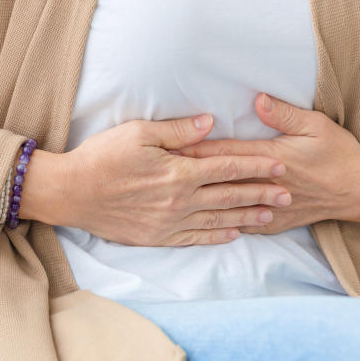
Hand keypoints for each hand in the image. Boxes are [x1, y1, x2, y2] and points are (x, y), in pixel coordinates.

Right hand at [61, 113, 293, 245]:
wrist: (70, 192)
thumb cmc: (102, 157)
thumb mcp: (138, 133)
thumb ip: (178, 130)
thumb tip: (211, 122)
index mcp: (179, 172)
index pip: (228, 167)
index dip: (257, 166)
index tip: (280, 165)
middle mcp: (180, 201)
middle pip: (230, 195)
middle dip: (262, 193)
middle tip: (289, 194)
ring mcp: (170, 222)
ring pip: (219, 219)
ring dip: (247, 217)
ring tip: (271, 216)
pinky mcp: (158, 237)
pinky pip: (196, 237)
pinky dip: (218, 235)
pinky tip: (235, 233)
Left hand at [169, 92, 359, 233]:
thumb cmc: (338, 152)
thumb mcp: (316, 124)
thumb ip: (284, 114)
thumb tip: (257, 99)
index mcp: (273, 157)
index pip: (226, 153)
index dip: (197, 150)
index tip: (170, 147)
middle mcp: (267, 184)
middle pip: (220, 180)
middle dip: (189, 176)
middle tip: (159, 174)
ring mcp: (271, 205)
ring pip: (229, 205)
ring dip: (201, 200)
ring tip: (173, 199)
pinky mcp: (278, 220)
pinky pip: (245, 224)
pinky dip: (224, 224)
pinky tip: (205, 226)